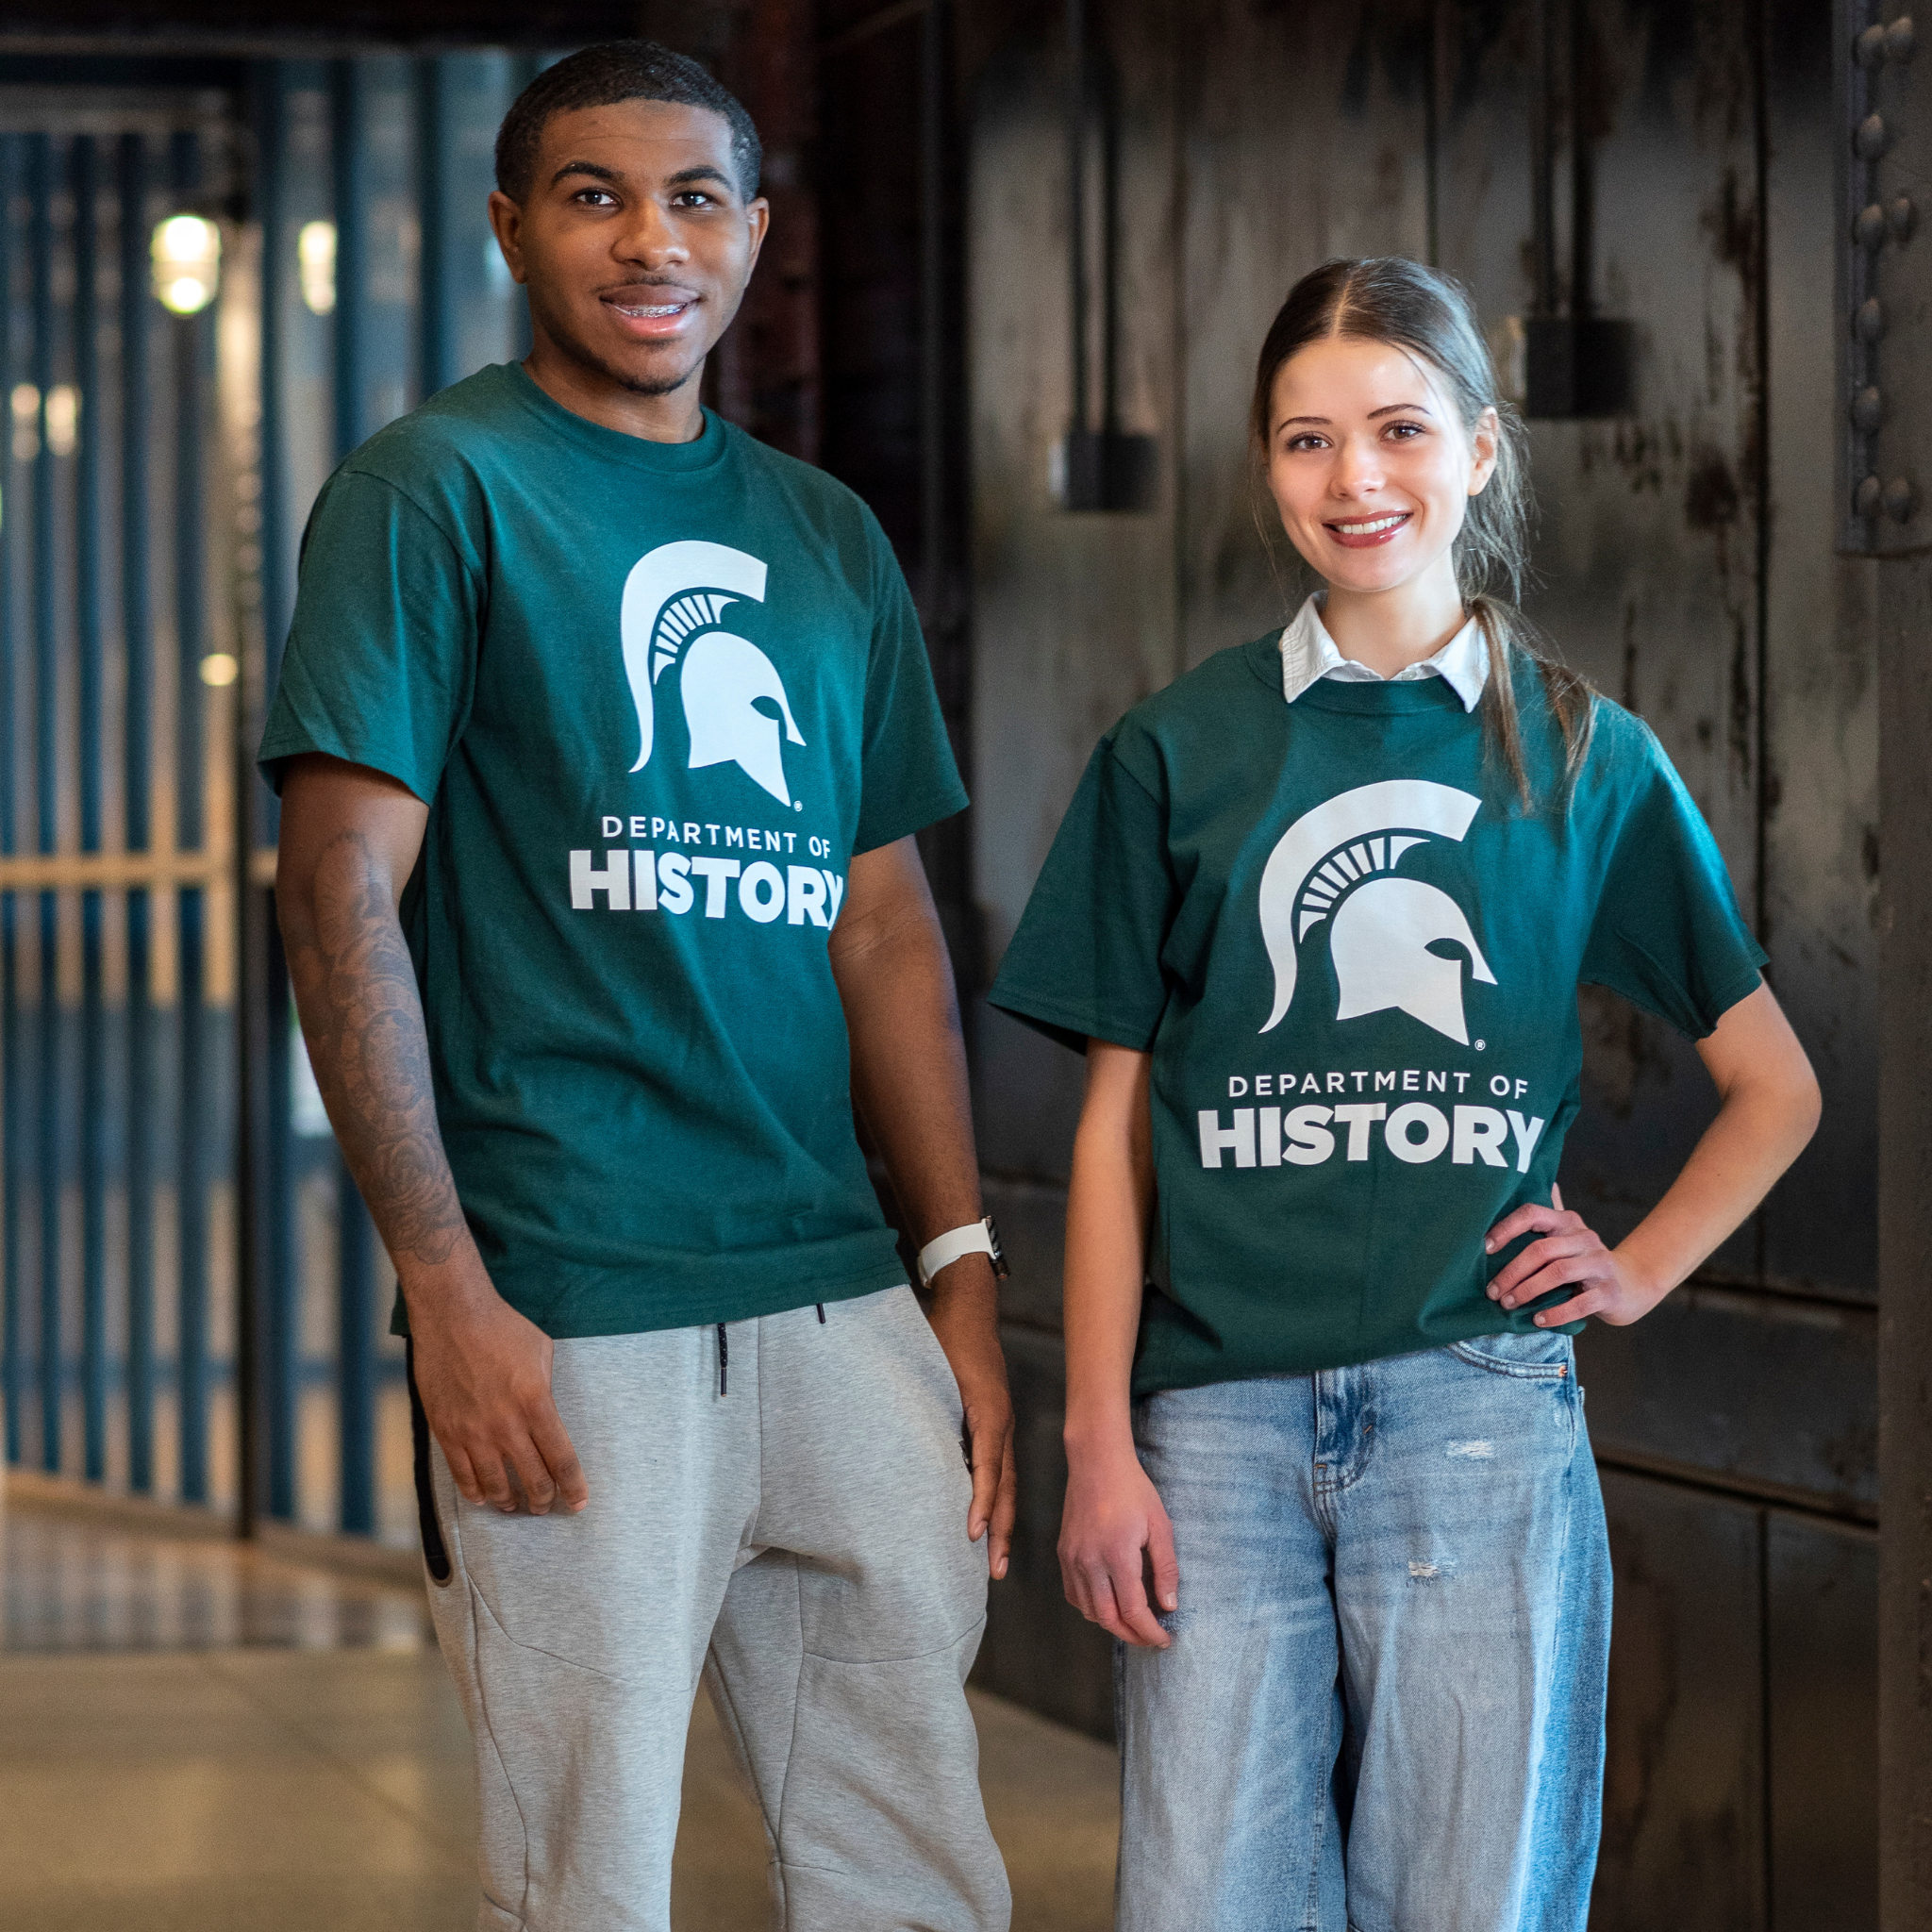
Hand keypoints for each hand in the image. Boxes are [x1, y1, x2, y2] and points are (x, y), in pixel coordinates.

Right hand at [409, 1273, 588, 1514]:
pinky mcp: (446, 1432)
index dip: (573, 1487)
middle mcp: (507, 1425)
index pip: (562, 1460)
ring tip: (515, 1506)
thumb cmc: (502, 1328)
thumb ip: (546, 1390)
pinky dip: (475, 1491)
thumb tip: (547, 1415)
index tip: (579, 1503)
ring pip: (496, 1485)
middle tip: (547, 1507)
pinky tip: (483, 1498)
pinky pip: (462, 1475)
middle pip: (533, 1479)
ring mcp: (474, 1432)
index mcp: (537, 1404)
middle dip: (544, 1500)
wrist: (453, 1316)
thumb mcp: (542, 1353)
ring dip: (509, 1502)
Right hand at [926, 1258, 1017, 1579]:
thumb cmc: (953, 1345)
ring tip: (988, 1556)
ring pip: (1000, 1483)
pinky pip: (984, 1460)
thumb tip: (932, 1445)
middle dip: (1003, 1533)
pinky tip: (977, 1521)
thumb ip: (948, 1417)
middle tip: (997, 1572)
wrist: (962, 1307)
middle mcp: (1001, 1428)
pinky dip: (982, 1494)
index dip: (1001, 1517)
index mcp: (995, 1427)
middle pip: (1007, 1492)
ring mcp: (995, 1420)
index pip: (1003, 1482)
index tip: (995, 1552)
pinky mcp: (984, 1411)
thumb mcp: (952, 1390)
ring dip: (996, 1523)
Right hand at [1058, 1443, 1176, 1647]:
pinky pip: (1074, 1595)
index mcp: (1118, 1555)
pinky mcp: (1064, 1553)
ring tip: (1132, 1623)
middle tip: (1151, 1638)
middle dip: (1132, 1635)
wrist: (1096, 1463)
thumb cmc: (1133, 1490)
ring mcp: (1073, 1559)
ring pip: (1089, 1611)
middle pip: (1108, 1618)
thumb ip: (1166, 1569)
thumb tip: (1169, 1606)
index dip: (1150, 1632)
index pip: (1133, 1610)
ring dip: (1111, 1624)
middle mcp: (1090, 1562)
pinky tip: (1107, 1603)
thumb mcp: (1160, 1525)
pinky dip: (1091, 1608)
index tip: (1165, 1639)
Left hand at [1483, 1183, 1670, 1327]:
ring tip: (1509, 1304)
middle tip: (1493, 1292)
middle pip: (1541, 1249)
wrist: (1631, 1285)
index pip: (1532, 1213)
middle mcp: (1585, 1238)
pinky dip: (1556, 1313)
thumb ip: (1547, 1214)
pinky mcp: (1610, 1291)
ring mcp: (1600, 1264)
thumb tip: (1535, 1181)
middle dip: (1512, 1272)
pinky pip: (1581, 1303)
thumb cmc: (1585, 1260)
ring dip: (1528, 1290)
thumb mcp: (1567, 1235)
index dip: (1506, 1228)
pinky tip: (1539, 1320)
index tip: (1484, 1247)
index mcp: (1568, 1222)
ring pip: (1558, 1273)